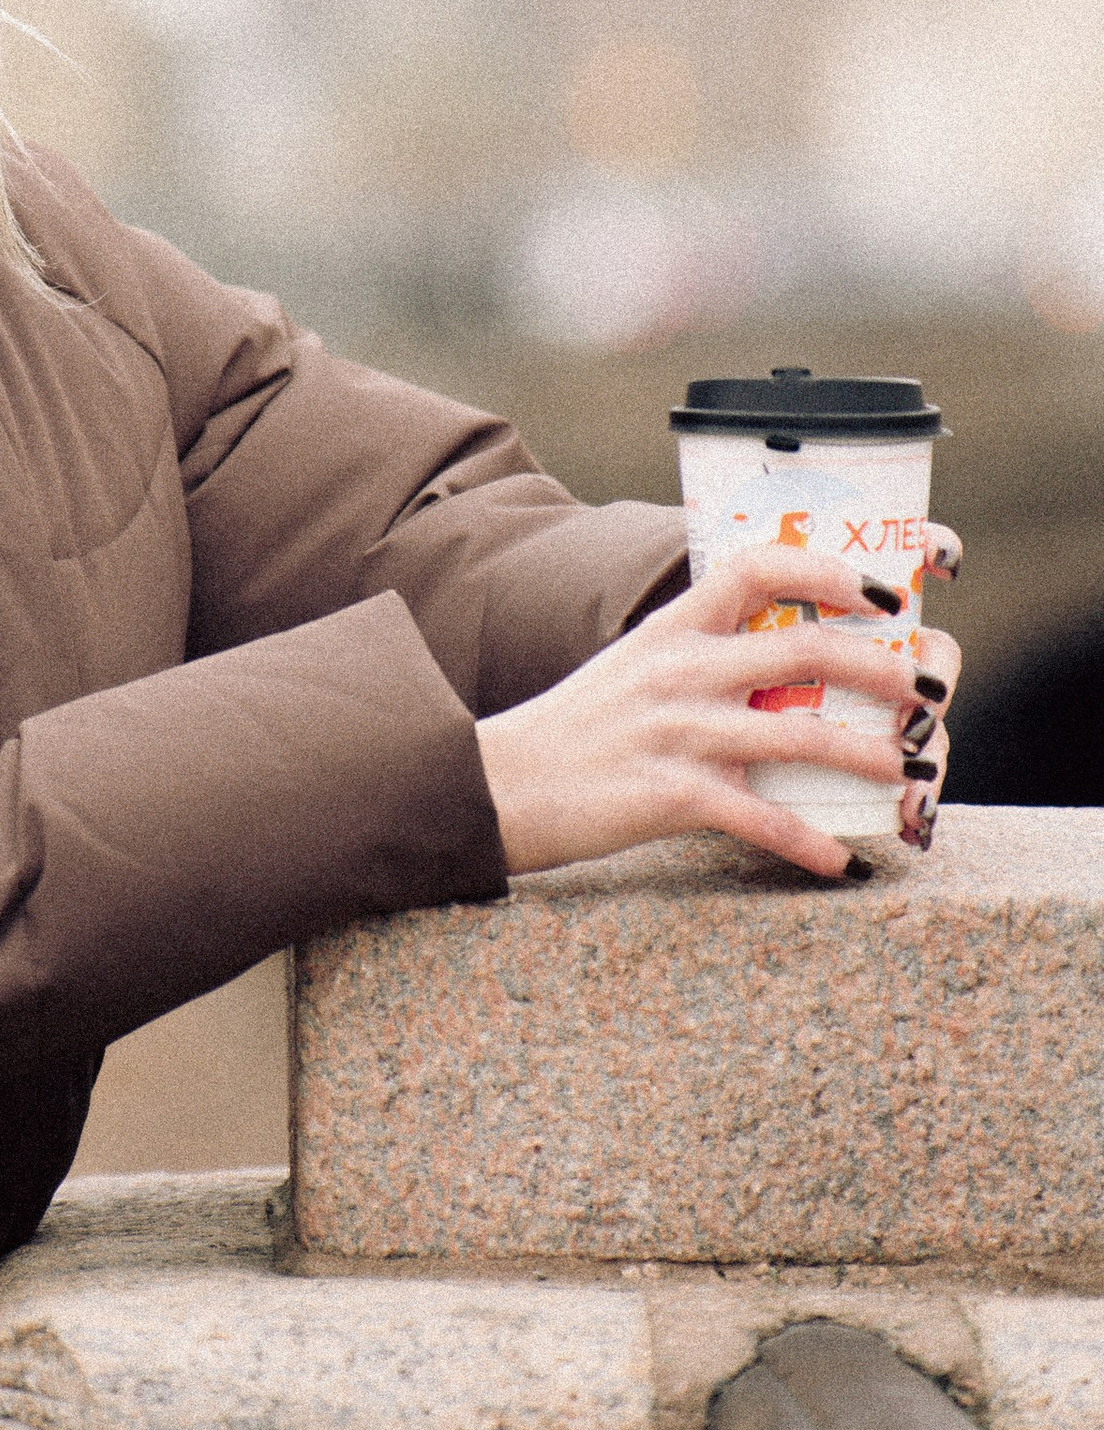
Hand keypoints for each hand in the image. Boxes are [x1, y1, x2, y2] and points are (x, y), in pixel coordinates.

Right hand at [476, 541, 955, 883]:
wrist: (501, 784)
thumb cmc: (578, 730)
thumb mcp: (634, 668)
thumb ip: (699, 655)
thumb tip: (781, 660)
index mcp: (673, 629)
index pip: (757, 567)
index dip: (828, 573)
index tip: (883, 594)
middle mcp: (681, 670)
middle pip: (804, 649)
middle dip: (882, 669)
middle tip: (927, 692)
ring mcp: (677, 731)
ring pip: (800, 732)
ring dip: (869, 754)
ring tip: (910, 771)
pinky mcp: (669, 794)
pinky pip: (760, 816)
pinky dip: (809, 841)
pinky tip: (842, 862)